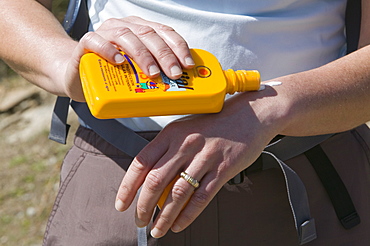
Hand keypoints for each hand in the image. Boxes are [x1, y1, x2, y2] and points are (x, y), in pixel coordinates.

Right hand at [62, 16, 193, 100]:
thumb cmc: (112, 75)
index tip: (188, 64)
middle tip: (174, 74)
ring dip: (142, 55)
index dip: (178, 46)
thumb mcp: (137, 73)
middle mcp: (123, 27)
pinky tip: (119, 61)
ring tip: (151, 73)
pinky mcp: (85, 43)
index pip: (164, 31)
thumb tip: (182, 89)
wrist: (77, 75)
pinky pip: (96, 41)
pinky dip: (108, 50)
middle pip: (148, 34)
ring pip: (125, 36)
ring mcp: (104, 33)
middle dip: (164, 54)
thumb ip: (155, 72)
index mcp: (140, 30)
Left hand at [115, 87, 280, 237]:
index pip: (141, 162)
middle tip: (139, 221)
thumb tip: (151, 180)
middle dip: (143, 207)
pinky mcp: (223, 168)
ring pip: (178, 193)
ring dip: (164, 216)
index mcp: (171, 133)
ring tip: (158, 229)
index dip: (127, 186)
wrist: (249, 116)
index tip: (122, 203)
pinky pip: (201, 197)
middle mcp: (185, 144)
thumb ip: (168, 150)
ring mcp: (205, 157)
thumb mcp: (185, 128)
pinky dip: (188, 215)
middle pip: (156, 181)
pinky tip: (179, 224)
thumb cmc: (215, 123)